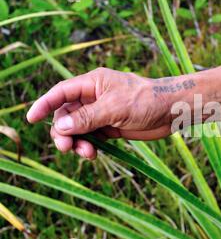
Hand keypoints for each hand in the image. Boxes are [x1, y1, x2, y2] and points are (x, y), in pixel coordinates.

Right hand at [27, 67, 171, 159]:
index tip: (30, 119)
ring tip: (87, 153)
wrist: (172, 111)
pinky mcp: (111, 127)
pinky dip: (88, 146)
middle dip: (63, 131)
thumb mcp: (116, 108)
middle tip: (66, 147)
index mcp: (93, 84)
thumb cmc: (147, 101)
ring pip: (78, 129)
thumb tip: (61, 126)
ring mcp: (102, 113)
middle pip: (66, 115)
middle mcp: (94, 98)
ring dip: (77, 142)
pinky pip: (92, 137)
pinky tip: (93, 154)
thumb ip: (88, 117)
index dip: (44, 105)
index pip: (61, 93)